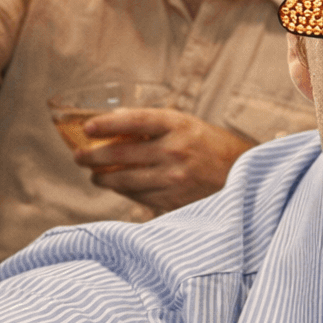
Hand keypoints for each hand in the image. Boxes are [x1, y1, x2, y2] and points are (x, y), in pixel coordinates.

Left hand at [74, 109, 252, 213]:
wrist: (243, 174)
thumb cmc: (210, 145)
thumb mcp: (187, 124)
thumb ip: (153, 124)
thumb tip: (113, 123)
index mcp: (178, 125)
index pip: (133, 121)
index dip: (106, 124)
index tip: (87, 128)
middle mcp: (175, 151)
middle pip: (121, 155)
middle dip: (92, 157)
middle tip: (79, 157)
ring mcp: (174, 178)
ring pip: (124, 180)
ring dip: (102, 178)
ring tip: (94, 175)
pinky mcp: (174, 201)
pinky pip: (138, 197)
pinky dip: (124, 192)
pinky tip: (118, 187)